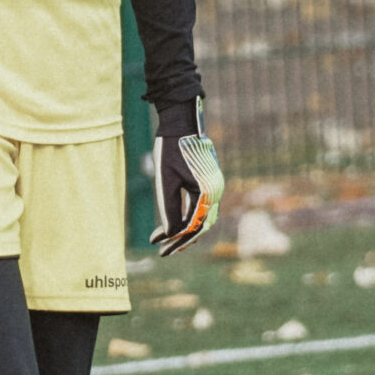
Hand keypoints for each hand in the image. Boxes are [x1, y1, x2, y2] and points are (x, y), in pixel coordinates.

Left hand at [149, 97, 221, 257]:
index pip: (193, 226)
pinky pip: (203, 206)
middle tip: (164, 251)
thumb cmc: (170, 150)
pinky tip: (175, 222)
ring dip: (187, 230)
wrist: (182, 122)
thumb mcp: (165, 181)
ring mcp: (215, 186)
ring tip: (169, 241)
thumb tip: (169, 235)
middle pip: (202, 225)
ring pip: (204, 217)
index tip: (159, 249)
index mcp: (207, 193)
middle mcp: (215, 192)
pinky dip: (190, 217)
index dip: (176, 241)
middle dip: (183, 240)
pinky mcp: (210, 182)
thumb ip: (169, 209)